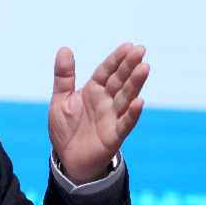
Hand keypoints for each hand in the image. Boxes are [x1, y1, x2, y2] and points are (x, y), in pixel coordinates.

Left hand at [48, 44, 148, 184]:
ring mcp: (112, 118)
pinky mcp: (114, 136)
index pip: (106, 71)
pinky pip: (125, 124)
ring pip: (126, 98)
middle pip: (120, 81)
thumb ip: (64, 76)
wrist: (67, 158)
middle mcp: (106, 102)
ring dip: (135, 84)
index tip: (128, 46)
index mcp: (93, 91)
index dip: (116, 59)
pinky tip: (140, 102)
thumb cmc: (66, 129)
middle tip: (140, 50)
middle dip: (129, 66)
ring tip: (144, 68)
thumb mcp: (60, 99)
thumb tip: (65, 49)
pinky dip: (132, 113)